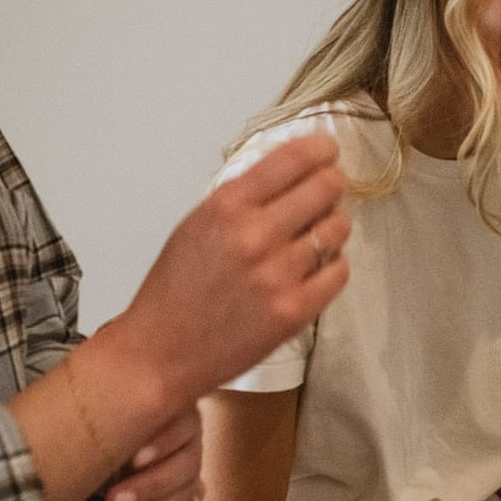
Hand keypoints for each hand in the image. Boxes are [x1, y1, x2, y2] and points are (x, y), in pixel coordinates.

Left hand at [101, 407, 201, 500]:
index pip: (183, 423)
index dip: (162, 443)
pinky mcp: (191, 498)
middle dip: (148, 488)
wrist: (100, 456)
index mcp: (174, 409)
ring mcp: (193, 470)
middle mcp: (190, 438)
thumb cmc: (101, 433)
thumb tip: (104, 443)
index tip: (132, 461)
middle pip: (188, 465)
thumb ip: (112, 428)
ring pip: (187, 494)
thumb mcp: (103, 422)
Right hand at [122, 134, 350, 405]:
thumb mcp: (198, 224)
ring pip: (337, 229)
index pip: (292, 160)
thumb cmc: (177, 288)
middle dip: (332, 185)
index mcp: (227, 206)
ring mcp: (277, 275)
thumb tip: (294, 170)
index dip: (320, 149)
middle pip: (325, 189)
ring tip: (317, 234)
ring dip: (333, 226)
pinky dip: (333, 265)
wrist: (161, 352)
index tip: (328, 150)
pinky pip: (339, 272)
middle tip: (328, 192)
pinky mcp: (294, 311)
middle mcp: (255, 235)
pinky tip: (315, 268)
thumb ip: (243, 197)